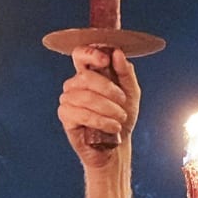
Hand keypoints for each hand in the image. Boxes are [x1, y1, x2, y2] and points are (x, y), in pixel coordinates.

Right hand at [58, 48, 139, 165]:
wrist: (117, 144)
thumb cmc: (122, 117)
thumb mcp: (131, 93)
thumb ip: (125, 72)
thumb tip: (118, 53)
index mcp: (90, 73)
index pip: (80, 54)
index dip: (90, 53)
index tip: (105, 60)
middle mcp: (75, 83)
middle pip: (86, 76)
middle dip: (109, 90)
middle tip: (122, 102)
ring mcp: (68, 99)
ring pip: (85, 96)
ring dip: (108, 108)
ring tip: (120, 118)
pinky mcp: (66, 116)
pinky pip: (81, 114)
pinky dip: (100, 120)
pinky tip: (112, 127)